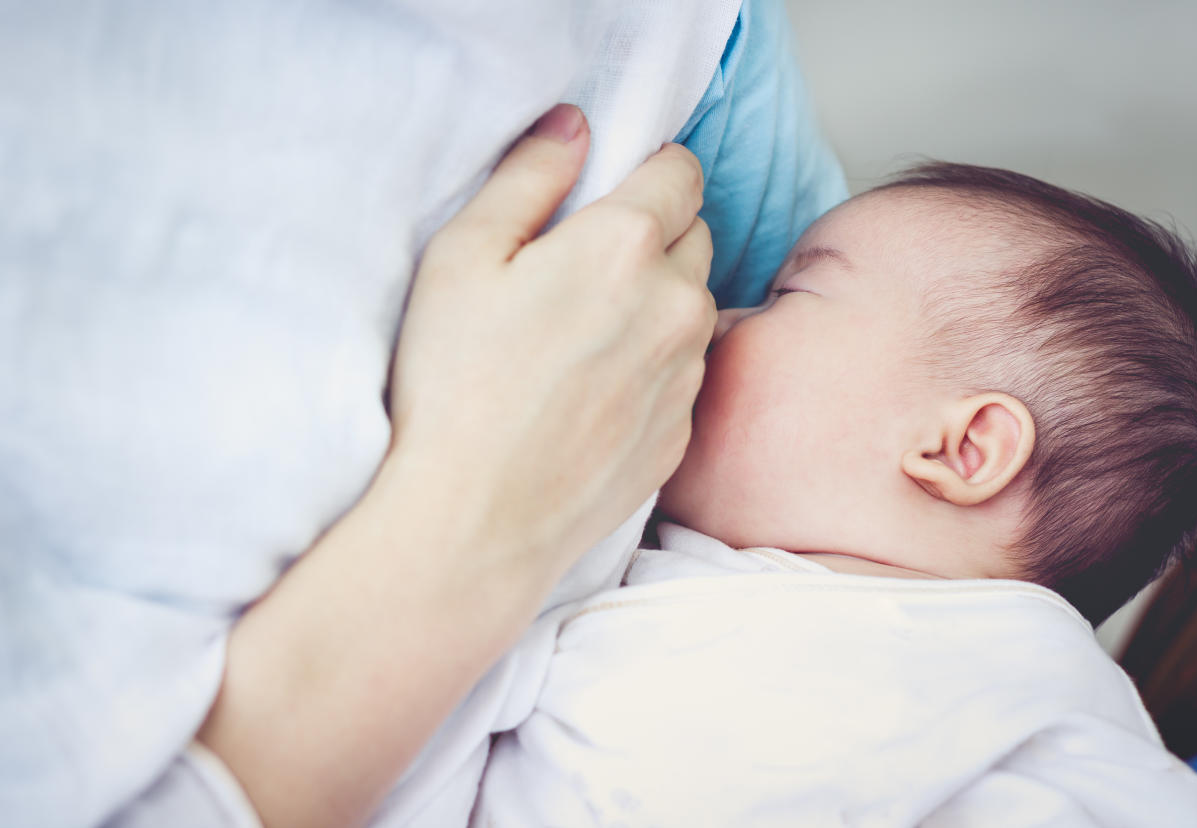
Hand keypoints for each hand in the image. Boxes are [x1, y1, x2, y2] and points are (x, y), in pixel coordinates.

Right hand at [389, 103, 714, 574]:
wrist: (475, 520)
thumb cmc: (453, 385)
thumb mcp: (462, 256)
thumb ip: (528, 175)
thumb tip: (575, 126)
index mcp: (625, 245)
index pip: (682, 170)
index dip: (650, 169)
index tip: (616, 190)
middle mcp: (677, 304)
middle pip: (697, 234)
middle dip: (656, 233)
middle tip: (585, 268)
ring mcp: (687, 374)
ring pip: (695, 306)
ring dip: (659, 302)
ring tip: (586, 337)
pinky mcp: (683, 432)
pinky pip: (685, 373)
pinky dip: (656, 366)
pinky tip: (595, 391)